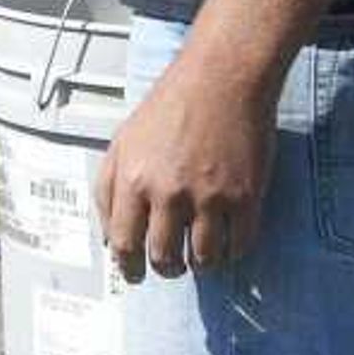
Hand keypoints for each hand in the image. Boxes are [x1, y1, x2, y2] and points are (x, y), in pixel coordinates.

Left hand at [95, 55, 275, 280]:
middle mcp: (169, 192)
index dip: (129, 267)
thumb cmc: (170, 106)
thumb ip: (108, 188)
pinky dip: (232, 252)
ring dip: (200, 265)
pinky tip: (227, 245)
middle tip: (170, 267)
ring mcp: (209, 196)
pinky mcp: (246, 196)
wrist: (222, 78)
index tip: (134, 275)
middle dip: (166, 269)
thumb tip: (108, 236)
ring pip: (203, 259)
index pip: (124, 243)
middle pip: (163, 257)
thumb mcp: (122, 141)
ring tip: (199, 257)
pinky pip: (240, 245)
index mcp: (133, 179)